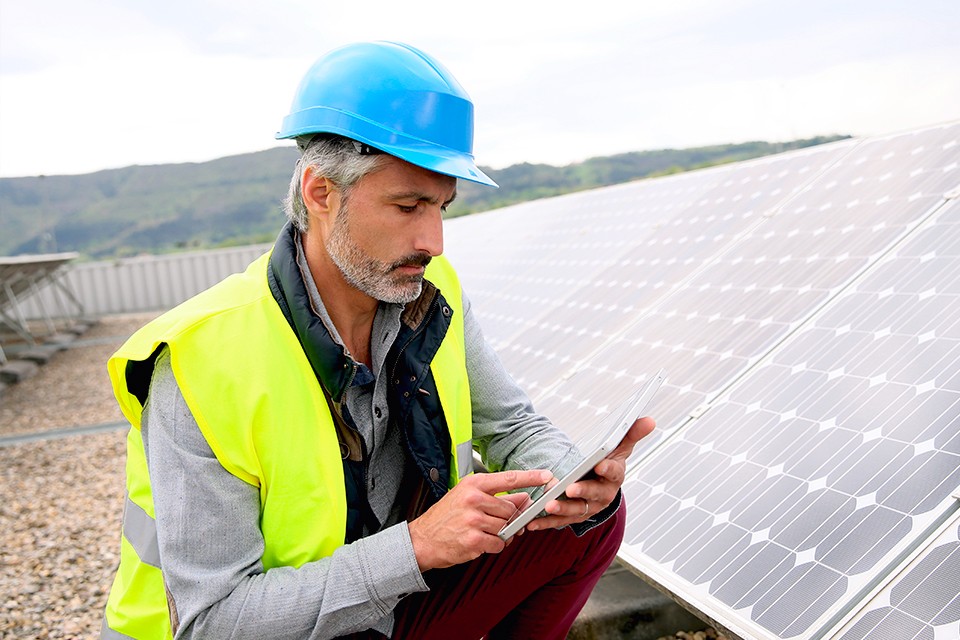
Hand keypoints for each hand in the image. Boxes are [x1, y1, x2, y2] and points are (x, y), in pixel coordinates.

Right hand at [408, 469, 550, 570]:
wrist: (423, 539)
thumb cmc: (446, 516)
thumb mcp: (468, 497)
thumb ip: (496, 496)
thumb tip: (523, 498)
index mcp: (474, 484)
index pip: (509, 478)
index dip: (531, 477)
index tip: (547, 476)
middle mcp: (474, 499)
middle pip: (510, 509)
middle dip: (509, 519)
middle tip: (497, 522)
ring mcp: (473, 520)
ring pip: (506, 527)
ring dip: (502, 534)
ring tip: (484, 531)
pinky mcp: (474, 540)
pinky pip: (499, 544)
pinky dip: (494, 545)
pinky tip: (480, 541)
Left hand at [528, 416, 654, 530]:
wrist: (601, 484)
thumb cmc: (609, 462)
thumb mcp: (620, 447)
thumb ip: (631, 433)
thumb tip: (650, 420)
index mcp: (614, 477)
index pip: (614, 472)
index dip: (608, 469)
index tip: (600, 464)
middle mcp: (603, 495)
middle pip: (594, 494)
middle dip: (583, 492)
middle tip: (570, 489)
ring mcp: (588, 508)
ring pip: (577, 510)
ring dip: (563, 509)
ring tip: (549, 505)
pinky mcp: (574, 517)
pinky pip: (560, 521)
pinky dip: (546, 522)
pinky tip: (533, 522)